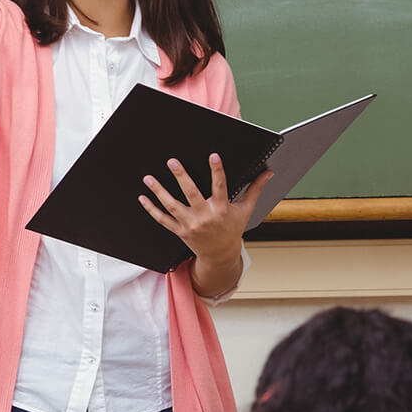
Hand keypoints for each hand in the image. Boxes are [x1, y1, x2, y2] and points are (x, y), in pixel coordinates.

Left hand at [139, 155, 272, 261]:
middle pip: (191, 194)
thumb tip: (268, 172)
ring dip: (159, 192)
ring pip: (172, 206)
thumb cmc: (233, 229)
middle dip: (181, 177)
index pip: (220, 187)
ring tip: (149, 178)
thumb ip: (255, 189)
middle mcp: (205, 217)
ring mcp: (190, 225)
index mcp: (221, 209)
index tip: (213, 155)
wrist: (220, 255)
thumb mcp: (245, 210)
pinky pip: (163, 220)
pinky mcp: (180, 231)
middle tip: (173, 161)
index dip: (217, 171)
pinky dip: (152, 210)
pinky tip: (143, 198)